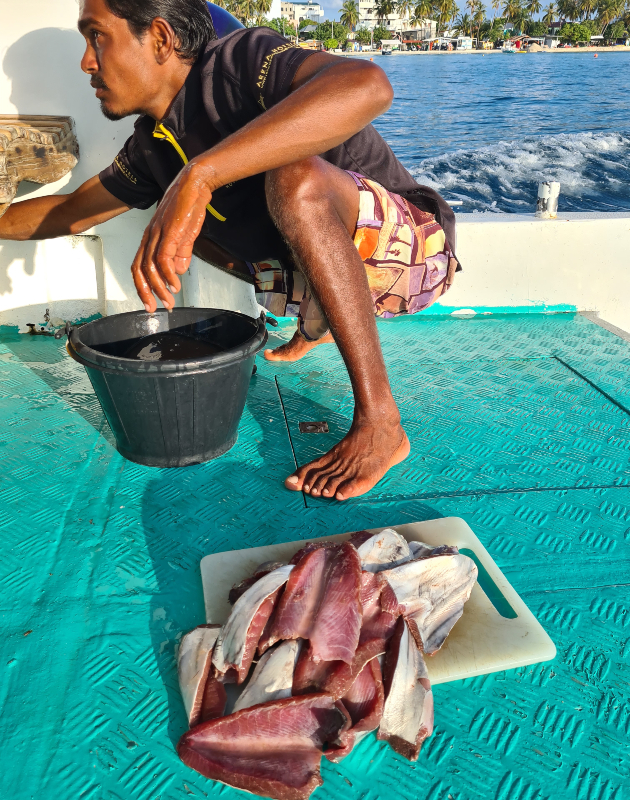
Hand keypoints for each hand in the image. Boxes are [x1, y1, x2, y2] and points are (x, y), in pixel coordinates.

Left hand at [131, 162, 214, 311]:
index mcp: (152, 237)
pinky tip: (175, 284)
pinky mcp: (169, 231)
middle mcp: (150, 235)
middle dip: (146, 292)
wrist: (196, 182)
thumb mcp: (186, 234)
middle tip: (154, 309)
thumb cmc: (190, 204)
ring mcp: (158, 233)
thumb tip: (179, 271)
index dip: (143, 286)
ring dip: (159, 287)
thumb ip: (181, 253)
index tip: (151, 302)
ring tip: (169, 300)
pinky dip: (168, 274)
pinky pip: (163, 257)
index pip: (140, 266)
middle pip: (139, 269)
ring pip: (150, 267)